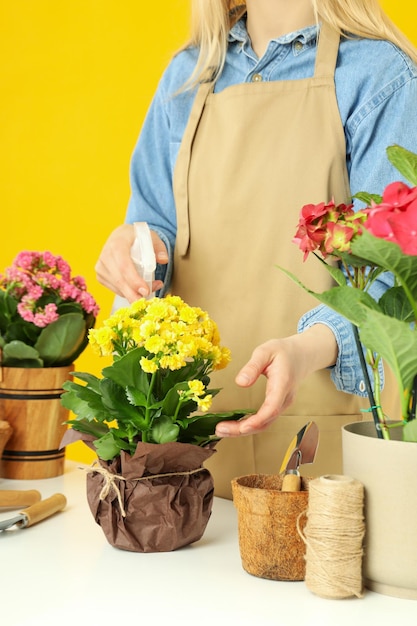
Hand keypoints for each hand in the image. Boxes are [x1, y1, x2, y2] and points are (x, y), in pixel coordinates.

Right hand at [95, 224, 167, 300]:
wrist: (120, 236)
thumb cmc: (136, 237)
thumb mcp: (150, 237)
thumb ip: (159, 247)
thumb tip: (163, 260)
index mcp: (117, 244)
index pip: (124, 265)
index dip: (134, 280)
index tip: (146, 290)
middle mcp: (105, 256)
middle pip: (119, 280)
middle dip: (134, 293)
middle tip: (147, 300)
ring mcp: (101, 267)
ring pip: (117, 287)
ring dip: (134, 293)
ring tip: (150, 289)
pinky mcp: (100, 276)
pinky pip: (115, 289)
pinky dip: (128, 292)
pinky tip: (138, 289)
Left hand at [215, 325, 337, 436]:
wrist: (301, 355)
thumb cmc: (283, 351)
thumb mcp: (266, 351)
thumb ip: (253, 366)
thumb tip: (240, 382)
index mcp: (283, 384)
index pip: (272, 408)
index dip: (257, 420)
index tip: (242, 427)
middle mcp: (284, 399)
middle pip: (266, 422)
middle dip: (243, 429)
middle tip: (220, 430)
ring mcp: (282, 405)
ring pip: (264, 424)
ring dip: (243, 430)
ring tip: (222, 430)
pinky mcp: (277, 406)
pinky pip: (264, 420)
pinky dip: (248, 425)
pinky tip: (234, 425)